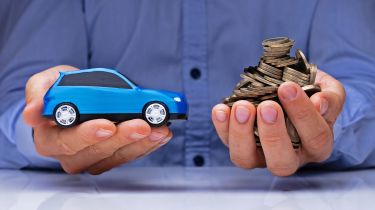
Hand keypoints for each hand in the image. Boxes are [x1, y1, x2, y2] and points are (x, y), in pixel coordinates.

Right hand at [23, 65, 171, 173]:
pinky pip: (130, 155)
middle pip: (98, 152)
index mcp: (50, 138)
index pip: (68, 142)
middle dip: (123, 138)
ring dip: (141, 143)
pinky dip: (148, 145)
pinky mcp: (112, 157)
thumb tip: (33, 111)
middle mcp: (71, 154)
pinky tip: (160, 133)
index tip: (107, 125)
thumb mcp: (45, 83)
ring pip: (118, 156)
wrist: (74, 103)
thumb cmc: (60, 94)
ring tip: (159, 129)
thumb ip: (40, 93)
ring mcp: (93, 158)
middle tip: (142, 124)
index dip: (87, 135)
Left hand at [212, 70, 344, 175]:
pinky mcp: (240, 145)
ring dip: (241, 133)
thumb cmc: (310, 93)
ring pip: (247, 159)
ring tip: (242, 107)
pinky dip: (221, 126)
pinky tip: (221, 109)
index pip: (315, 137)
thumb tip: (320, 104)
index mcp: (317, 145)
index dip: (302, 114)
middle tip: (268, 106)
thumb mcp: (327, 89)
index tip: (288, 88)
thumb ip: (330, 97)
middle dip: (272, 134)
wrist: (288, 90)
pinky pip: (227, 143)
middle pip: (281, 161)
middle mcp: (289, 156)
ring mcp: (261, 155)